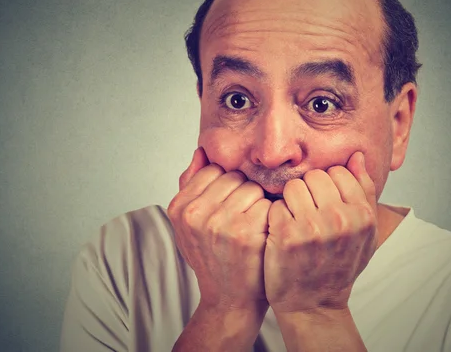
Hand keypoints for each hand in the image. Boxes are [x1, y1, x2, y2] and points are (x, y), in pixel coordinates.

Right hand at [166, 147, 271, 310]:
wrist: (229, 300)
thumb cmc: (213, 257)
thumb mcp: (190, 224)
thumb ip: (191, 185)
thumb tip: (201, 150)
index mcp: (179, 208)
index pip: (213, 169)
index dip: (227, 186)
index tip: (230, 206)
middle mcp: (195, 213)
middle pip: (235, 176)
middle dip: (244, 193)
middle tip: (244, 217)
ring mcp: (219, 223)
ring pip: (253, 188)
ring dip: (259, 204)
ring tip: (254, 226)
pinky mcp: (245, 233)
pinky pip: (267, 204)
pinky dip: (271, 216)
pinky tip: (265, 234)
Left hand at [263, 151, 377, 313]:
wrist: (314, 304)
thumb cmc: (339, 265)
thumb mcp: (364, 232)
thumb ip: (364, 191)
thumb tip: (357, 155)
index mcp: (363, 215)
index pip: (339, 171)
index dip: (328, 186)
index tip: (324, 204)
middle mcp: (341, 219)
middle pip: (315, 176)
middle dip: (308, 191)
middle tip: (307, 213)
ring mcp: (313, 227)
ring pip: (294, 186)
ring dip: (290, 201)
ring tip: (294, 221)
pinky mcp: (286, 235)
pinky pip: (276, 204)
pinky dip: (276, 216)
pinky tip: (281, 233)